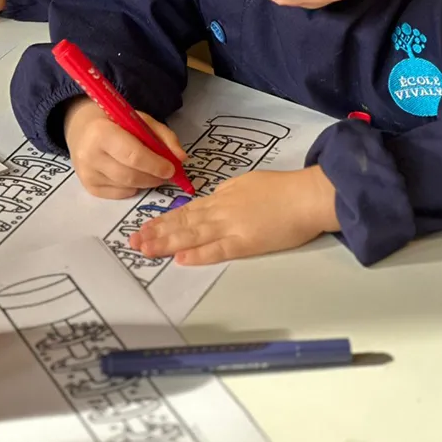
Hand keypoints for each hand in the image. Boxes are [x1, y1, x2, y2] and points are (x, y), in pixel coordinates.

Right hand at [65, 98, 186, 198]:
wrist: (82, 129)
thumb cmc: (116, 122)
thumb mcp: (140, 120)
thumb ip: (164, 136)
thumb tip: (181, 159)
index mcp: (102, 132)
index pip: (133, 155)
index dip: (155, 165)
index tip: (171, 169)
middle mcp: (90, 155)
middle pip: (130, 176)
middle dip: (154, 177)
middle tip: (166, 174)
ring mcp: (87, 174)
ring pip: (127, 187)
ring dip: (146, 183)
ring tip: (152, 173)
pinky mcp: (89, 187)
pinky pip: (120, 194)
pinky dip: (133, 187)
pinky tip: (134, 176)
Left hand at [129, 166, 339, 264]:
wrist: (309, 195)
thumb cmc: (285, 189)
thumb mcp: (250, 183)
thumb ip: (230, 195)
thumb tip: (214, 203)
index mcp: (223, 195)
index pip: (188, 210)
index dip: (165, 220)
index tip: (145, 227)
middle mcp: (222, 210)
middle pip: (183, 222)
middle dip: (156, 232)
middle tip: (133, 242)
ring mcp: (232, 226)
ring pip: (193, 234)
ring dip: (167, 243)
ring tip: (145, 250)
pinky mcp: (246, 242)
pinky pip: (217, 249)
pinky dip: (198, 254)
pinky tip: (180, 258)